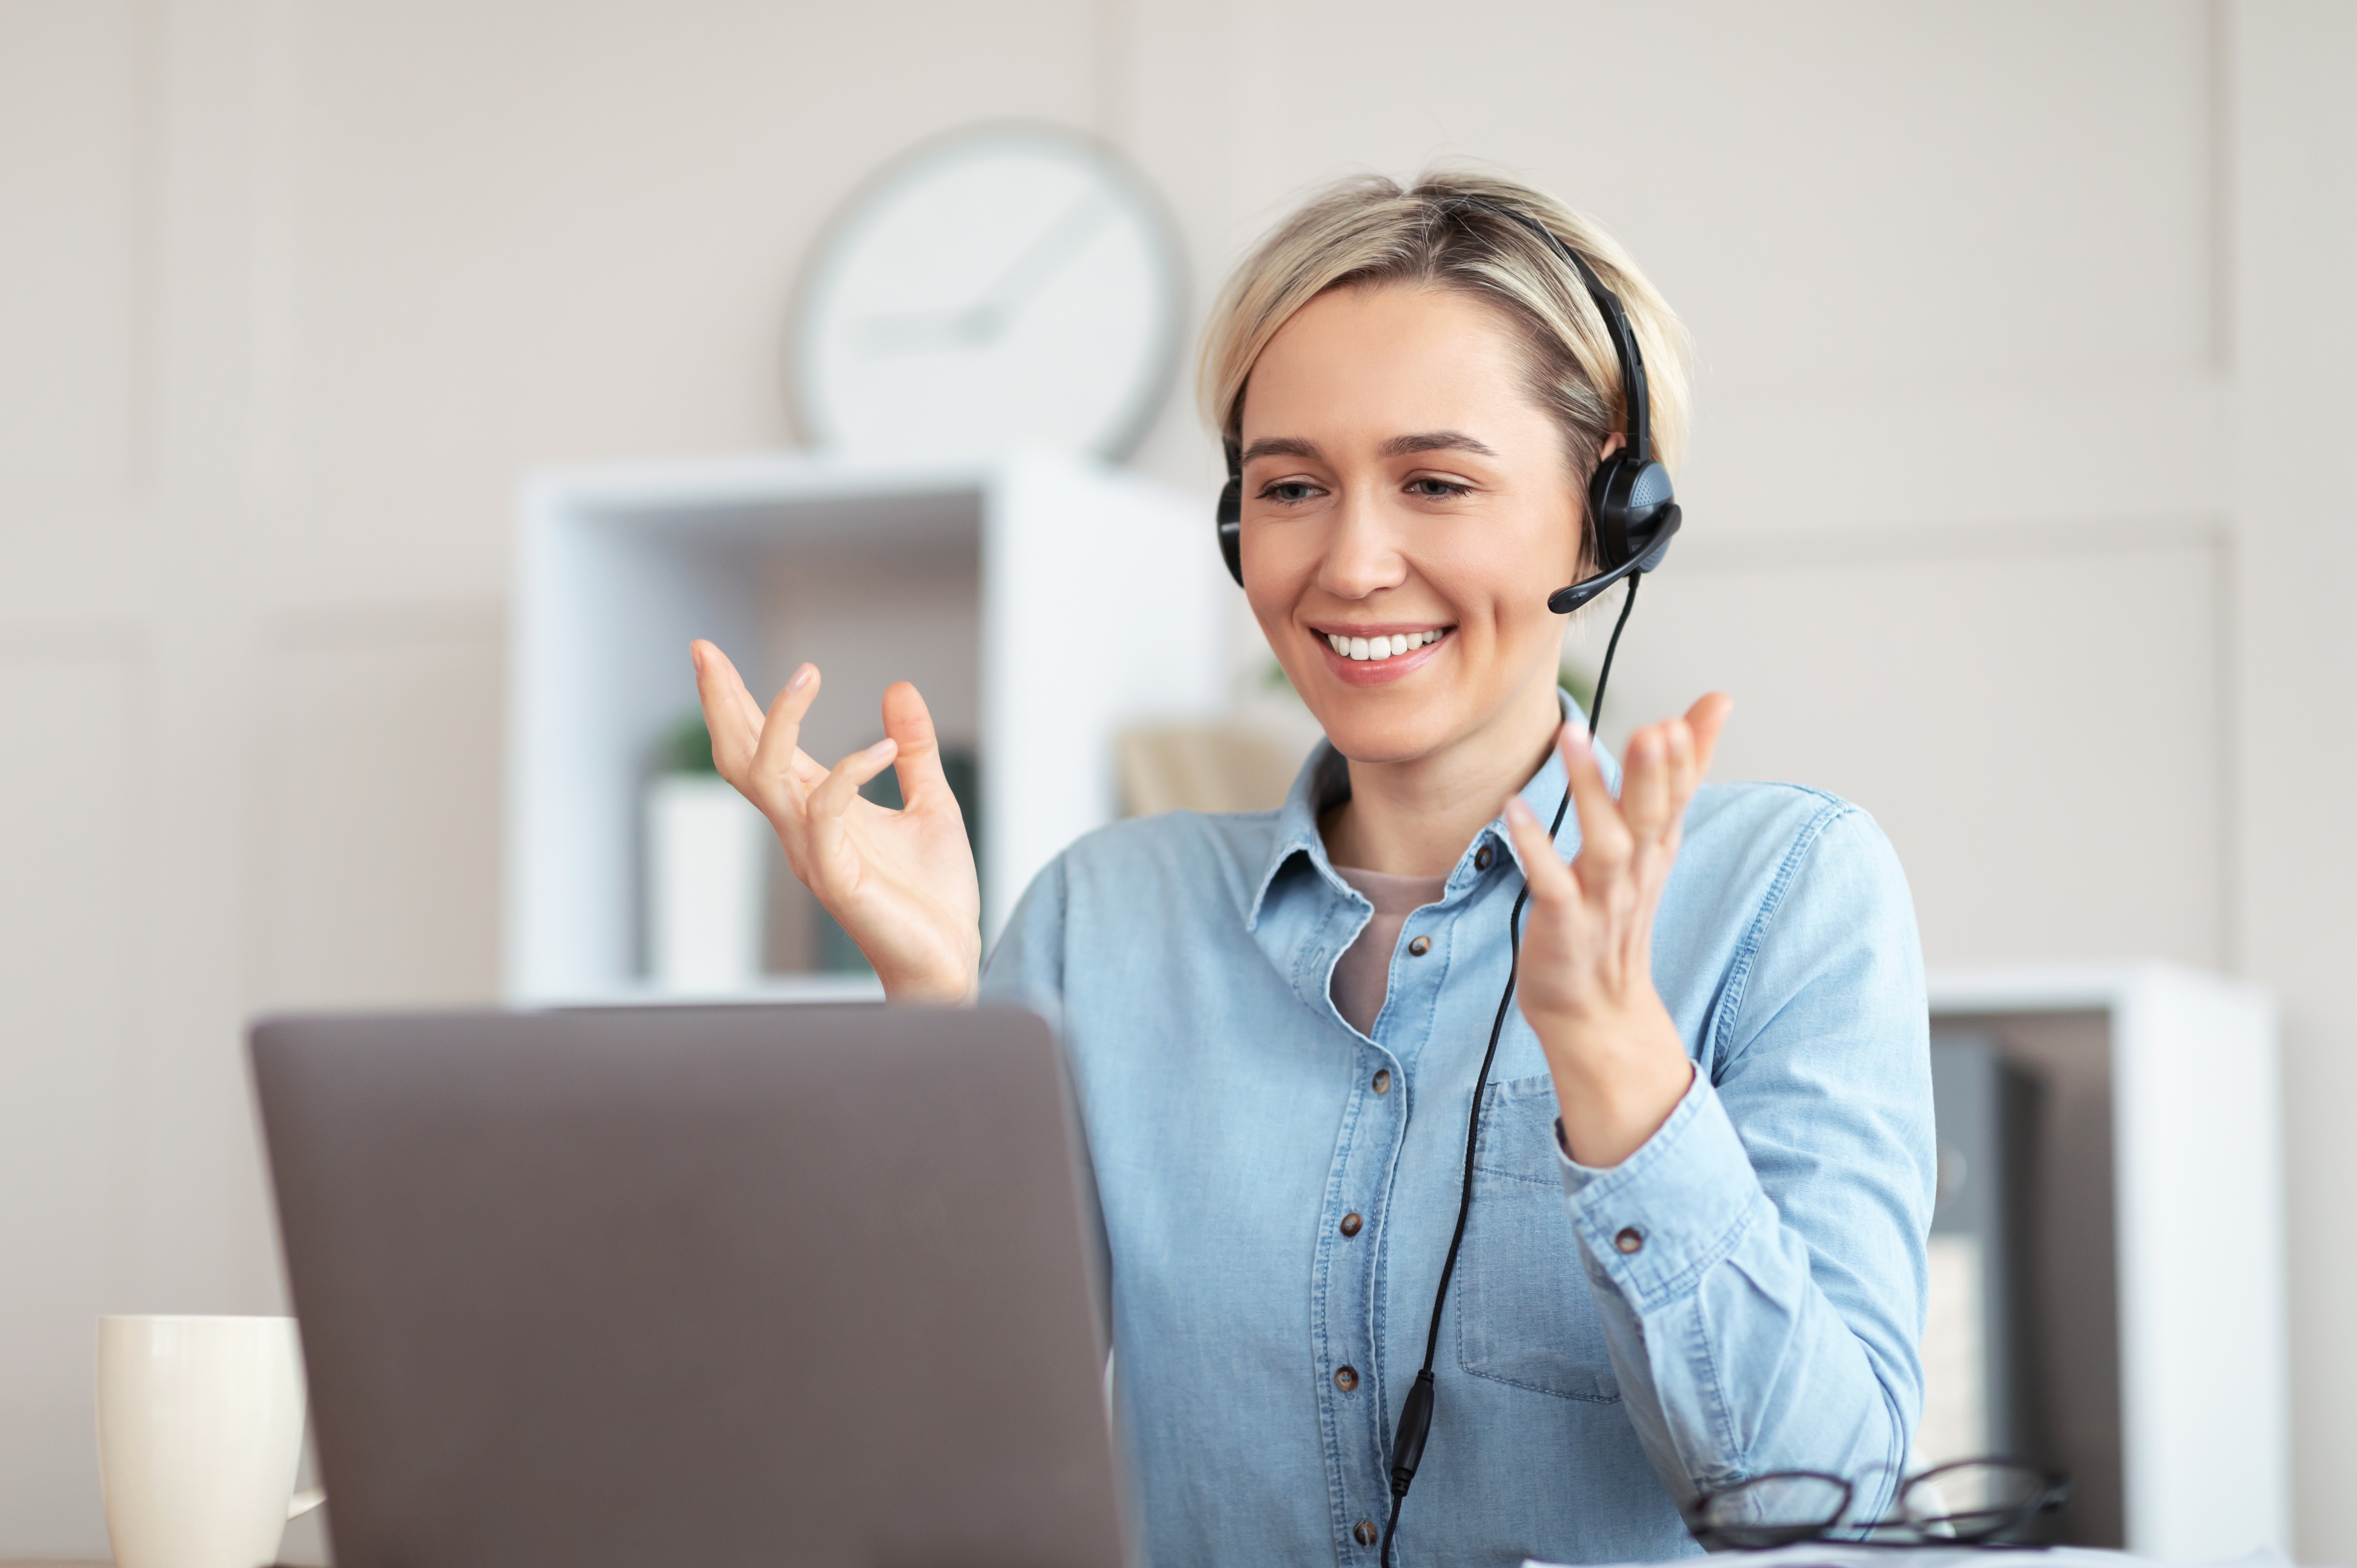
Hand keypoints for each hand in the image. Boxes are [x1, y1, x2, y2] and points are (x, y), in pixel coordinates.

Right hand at [690, 640, 981, 1002]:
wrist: (951, 962)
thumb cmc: (933, 896)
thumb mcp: (932, 804)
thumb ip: (913, 751)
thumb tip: (898, 689)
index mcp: (816, 810)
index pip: (761, 748)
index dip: (736, 702)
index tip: (711, 654)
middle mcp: (802, 830)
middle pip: (740, 758)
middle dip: (720, 703)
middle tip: (704, 650)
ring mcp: (813, 854)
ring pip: (766, 779)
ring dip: (778, 722)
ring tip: (806, 673)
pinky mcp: (836, 880)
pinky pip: (824, 813)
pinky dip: (847, 772)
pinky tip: (880, 747)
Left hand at [1502, 694, 1733, 1166]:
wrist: (1595, 1008)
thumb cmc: (1617, 911)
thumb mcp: (1657, 841)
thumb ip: (1681, 771)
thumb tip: (1716, 705)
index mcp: (1657, 849)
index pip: (1680, 798)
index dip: (1688, 759)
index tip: (1696, 713)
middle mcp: (1636, 872)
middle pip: (1652, 817)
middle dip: (1655, 773)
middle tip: (1656, 727)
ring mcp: (1601, 900)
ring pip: (1605, 844)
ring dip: (1592, 792)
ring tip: (1573, 737)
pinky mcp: (1564, 924)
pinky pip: (1550, 883)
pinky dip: (1535, 847)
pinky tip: (1514, 808)